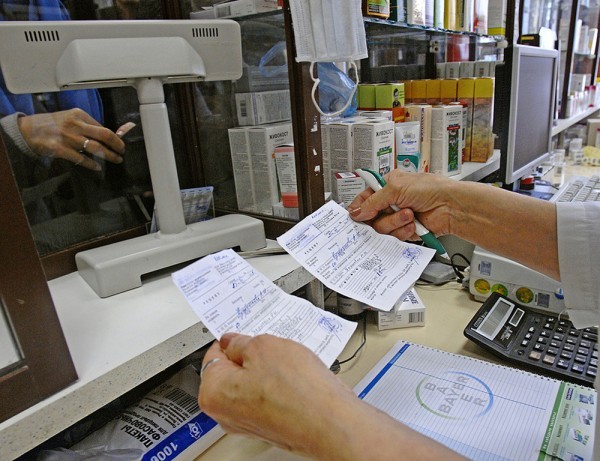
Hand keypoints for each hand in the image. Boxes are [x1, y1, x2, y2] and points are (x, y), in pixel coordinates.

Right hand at [17, 108, 131, 170]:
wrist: (26, 130)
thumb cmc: (51, 125)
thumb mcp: (69, 118)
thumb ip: (86, 125)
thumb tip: (106, 136)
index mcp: (79, 115)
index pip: (103, 127)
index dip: (114, 137)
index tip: (120, 143)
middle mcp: (75, 124)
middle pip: (104, 135)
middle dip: (117, 145)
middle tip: (123, 151)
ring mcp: (68, 137)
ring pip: (95, 147)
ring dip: (109, 155)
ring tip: (116, 160)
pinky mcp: (60, 149)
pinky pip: (80, 158)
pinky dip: (92, 164)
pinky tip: (98, 167)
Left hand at [199, 333, 466, 459]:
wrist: (331, 423)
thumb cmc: (297, 390)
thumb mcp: (264, 346)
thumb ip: (240, 342)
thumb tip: (232, 342)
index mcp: (213, 392)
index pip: (213, 354)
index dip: (233, 340)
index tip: (245, 334)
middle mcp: (225, 414)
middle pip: (232, 371)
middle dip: (251, 356)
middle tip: (272, 347)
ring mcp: (249, 423)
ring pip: (252, 384)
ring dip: (268, 370)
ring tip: (289, 365)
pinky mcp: (271, 426)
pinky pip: (269, 397)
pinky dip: (280, 386)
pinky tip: (297, 379)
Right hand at [348, 170, 454, 241]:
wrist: (451, 206)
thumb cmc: (430, 189)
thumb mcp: (396, 188)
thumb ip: (372, 201)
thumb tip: (356, 212)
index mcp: (388, 186)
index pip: (365, 198)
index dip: (359, 207)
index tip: (354, 216)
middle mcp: (392, 202)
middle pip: (371, 217)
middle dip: (382, 216)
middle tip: (391, 211)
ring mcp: (399, 217)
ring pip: (382, 229)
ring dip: (395, 223)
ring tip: (410, 215)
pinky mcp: (406, 231)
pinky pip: (395, 237)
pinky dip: (404, 231)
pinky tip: (414, 224)